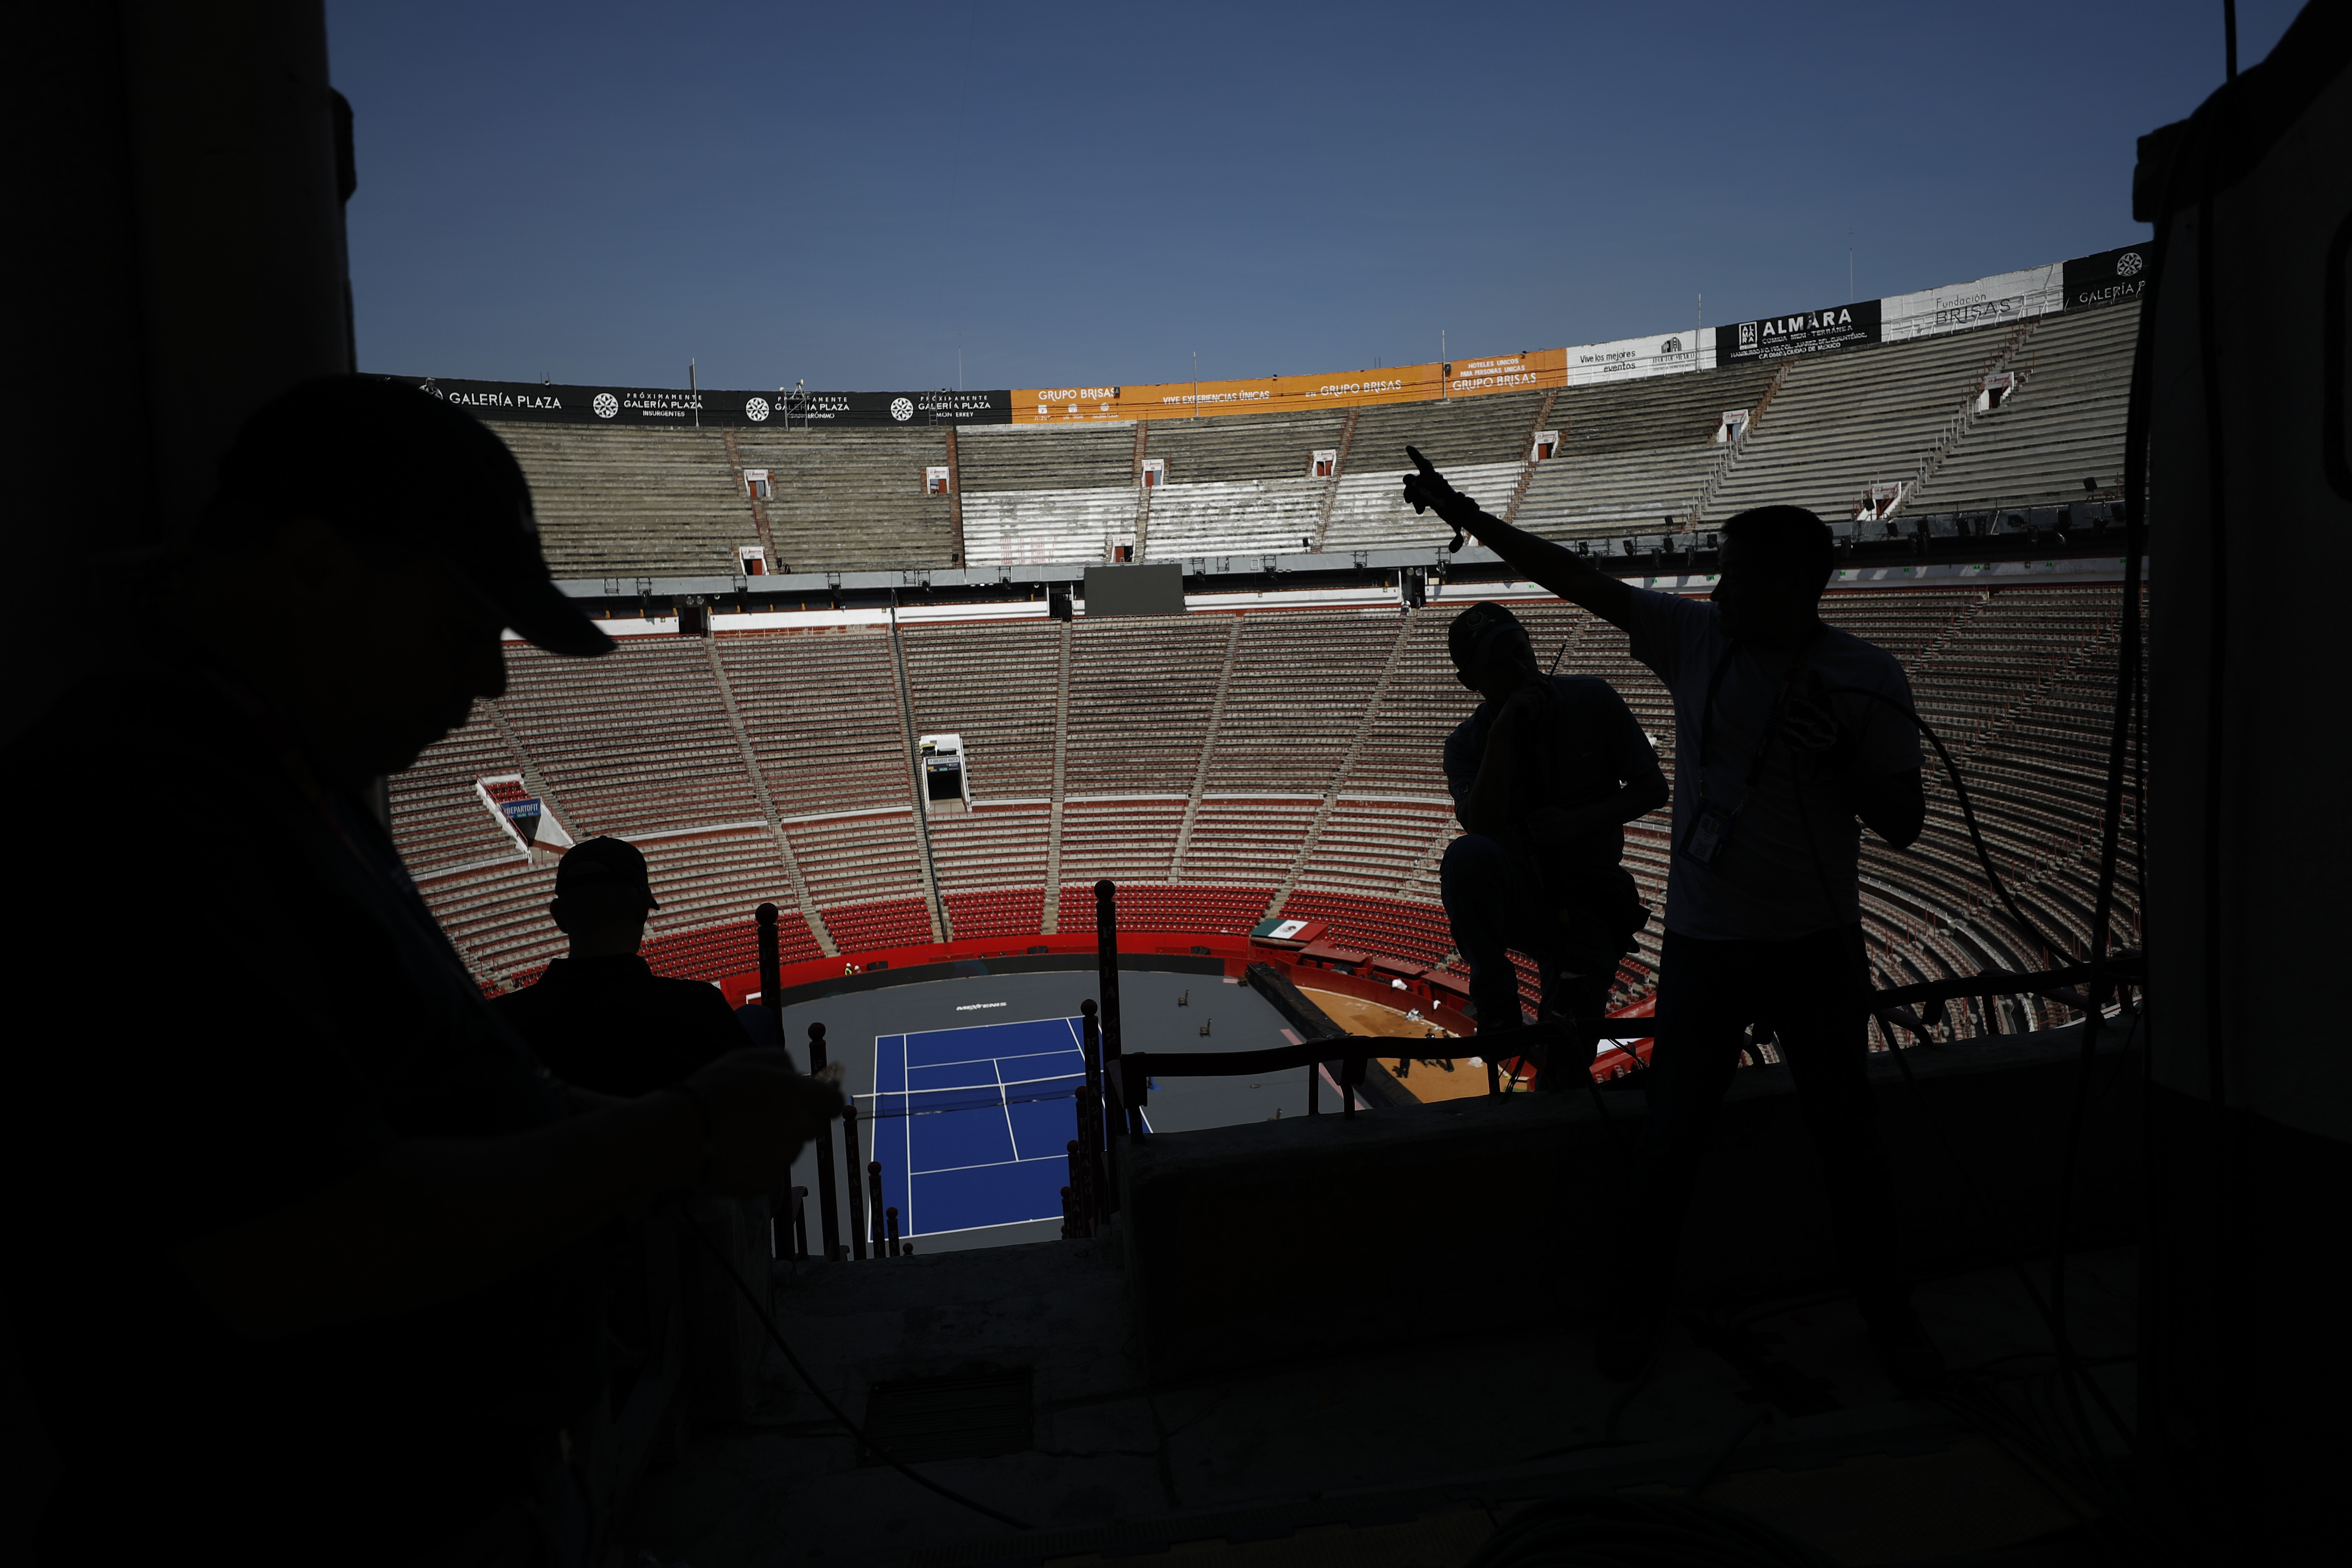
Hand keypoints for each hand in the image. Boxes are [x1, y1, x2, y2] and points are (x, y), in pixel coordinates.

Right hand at [684, 1048, 844, 1192]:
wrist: (681, 1135)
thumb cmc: (713, 1090)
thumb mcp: (747, 1058)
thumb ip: (782, 1060)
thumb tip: (799, 1073)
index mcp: (797, 1094)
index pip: (832, 1101)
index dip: (824, 1100)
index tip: (815, 1099)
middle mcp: (797, 1127)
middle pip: (814, 1125)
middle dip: (800, 1118)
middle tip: (770, 1113)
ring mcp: (783, 1157)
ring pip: (792, 1146)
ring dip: (779, 1139)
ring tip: (744, 1131)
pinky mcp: (767, 1181)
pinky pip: (773, 1168)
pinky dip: (760, 1160)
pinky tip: (736, 1150)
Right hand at [1401, 445, 1471, 521]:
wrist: (1458, 512)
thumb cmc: (1443, 500)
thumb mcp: (1425, 490)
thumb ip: (1413, 483)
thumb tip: (1406, 478)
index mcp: (1431, 475)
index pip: (1421, 462)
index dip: (1414, 455)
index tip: (1408, 447)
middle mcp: (1431, 480)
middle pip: (1413, 481)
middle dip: (1409, 491)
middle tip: (1408, 501)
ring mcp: (1432, 489)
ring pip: (1416, 491)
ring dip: (1415, 500)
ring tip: (1420, 510)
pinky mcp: (1434, 498)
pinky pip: (1421, 498)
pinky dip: (1419, 504)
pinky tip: (1421, 511)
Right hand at [1499, 680, 1547, 720]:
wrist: (1503, 727)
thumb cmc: (1515, 721)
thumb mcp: (1525, 710)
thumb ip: (1532, 703)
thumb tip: (1545, 701)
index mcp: (1519, 693)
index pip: (1530, 681)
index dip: (1539, 681)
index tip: (1547, 685)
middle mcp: (1517, 692)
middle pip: (1536, 688)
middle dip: (1543, 698)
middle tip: (1543, 709)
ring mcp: (1515, 696)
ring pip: (1534, 697)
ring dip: (1537, 709)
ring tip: (1534, 717)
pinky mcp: (1514, 701)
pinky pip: (1529, 703)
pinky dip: (1533, 711)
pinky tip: (1530, 717)